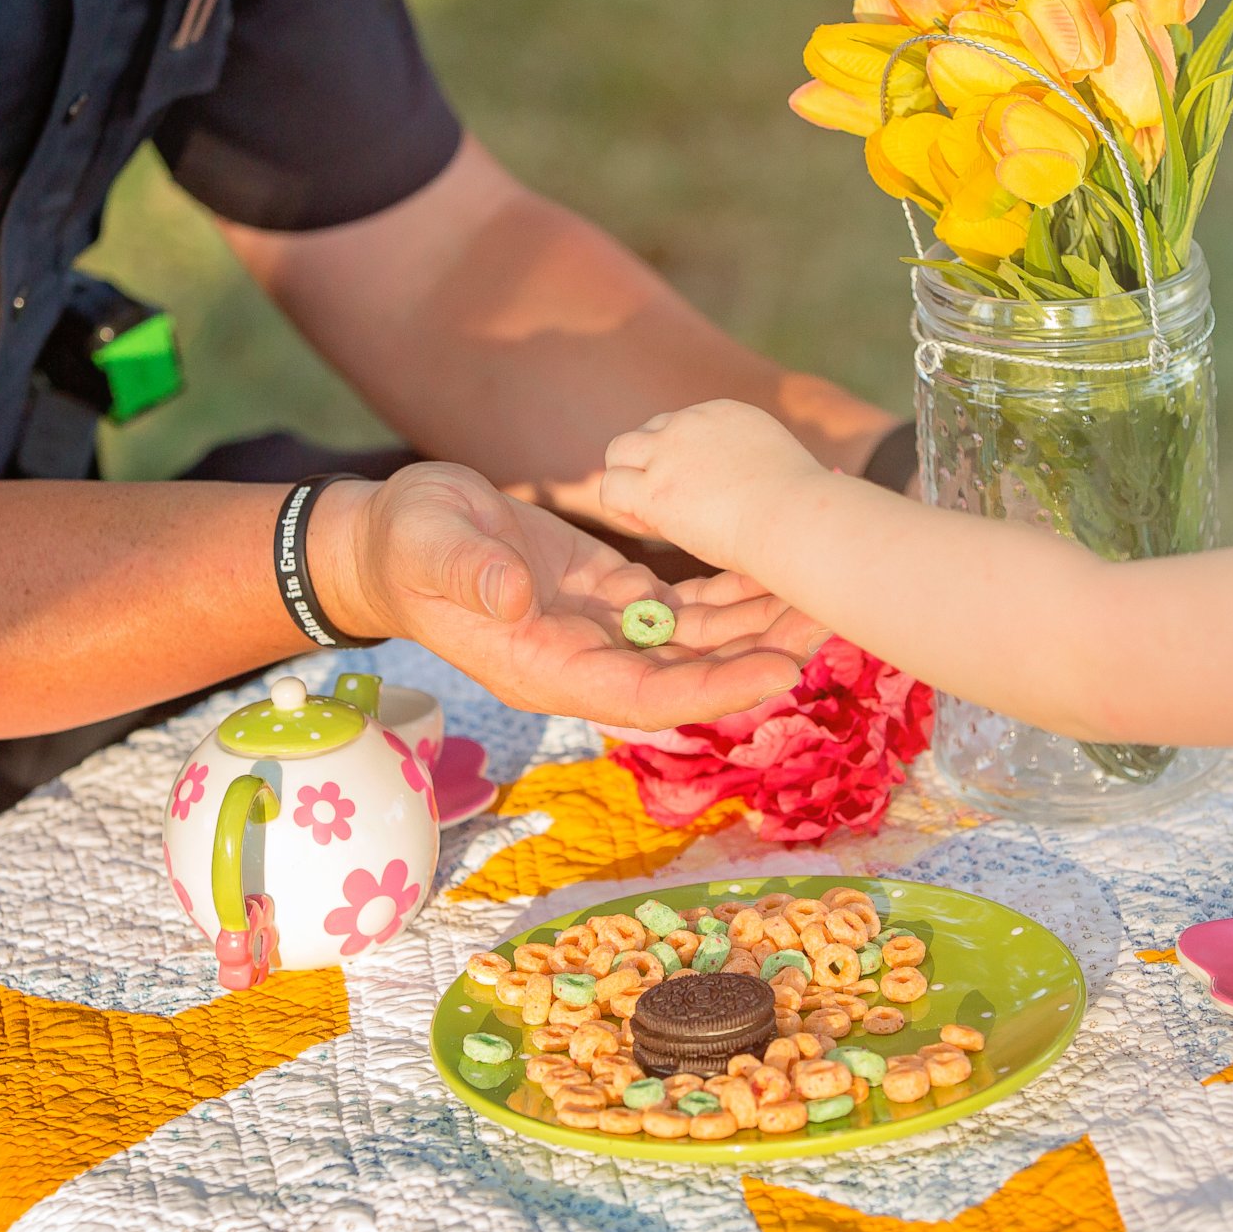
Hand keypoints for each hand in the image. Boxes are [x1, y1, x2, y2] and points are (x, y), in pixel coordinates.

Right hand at [312, 463, 823, 728]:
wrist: (395, 537)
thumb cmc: (406, 543)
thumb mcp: (429, 546)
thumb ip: (470, 575)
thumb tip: (515, 599)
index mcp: (546, 666)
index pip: (644, 694)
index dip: (712, 688)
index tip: (777, 673)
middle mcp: (586, 660)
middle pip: (689, 674)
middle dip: (761, 653)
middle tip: (837, 623)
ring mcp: (602, 632)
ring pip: (696, 641)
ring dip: (758, 623)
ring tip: (826, 594)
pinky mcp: (612, 597)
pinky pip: (683, 607)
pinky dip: (731, 594)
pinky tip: (778, 572)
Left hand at [599, 399, 832, 570]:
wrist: (796, 516)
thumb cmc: (800, 508)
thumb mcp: (780, 465)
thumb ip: (757, 464)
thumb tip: (756, 484)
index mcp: (725, 413)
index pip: (683, 425)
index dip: (680, 459)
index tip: (697, 490)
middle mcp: (692, 423)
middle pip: (648, 432)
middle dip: (649, 463)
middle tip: (666, 501)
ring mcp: (669, 453)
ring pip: (618, 452)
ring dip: (627, 481)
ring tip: (648, 515)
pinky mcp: (654, 488)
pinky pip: (611, 488)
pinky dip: (621, 509)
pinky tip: (648, 527)